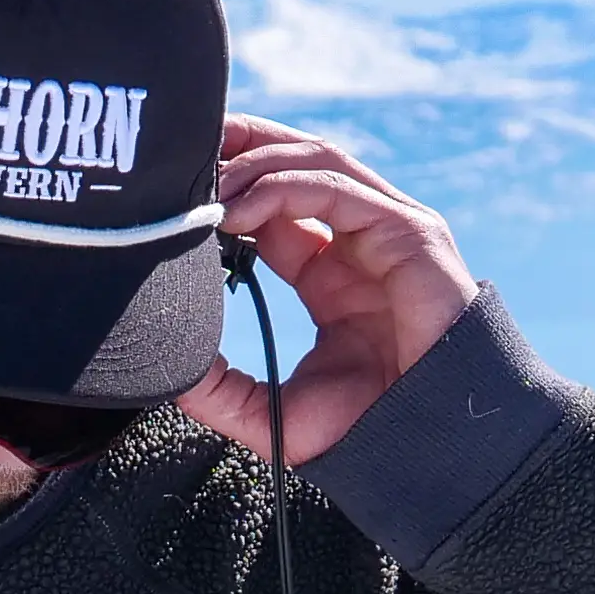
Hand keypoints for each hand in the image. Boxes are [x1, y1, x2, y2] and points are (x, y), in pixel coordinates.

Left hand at [184, 117, 481, 467]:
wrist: (428, 449)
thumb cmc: (367, 432)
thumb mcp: (270, 413)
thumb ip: (219, 391)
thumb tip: (166, 369)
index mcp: (329, 272)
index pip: (276, 199)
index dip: (230, 182)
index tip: (179, 190)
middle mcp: (359, 241)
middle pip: (297, 163)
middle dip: (242, 144)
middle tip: (187, 149)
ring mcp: (388, 231)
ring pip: (317, 162)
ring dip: (256, 162)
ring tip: (208, 187)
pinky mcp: (410, 233)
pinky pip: (338, 189)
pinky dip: (283, 187)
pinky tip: (239, 210)